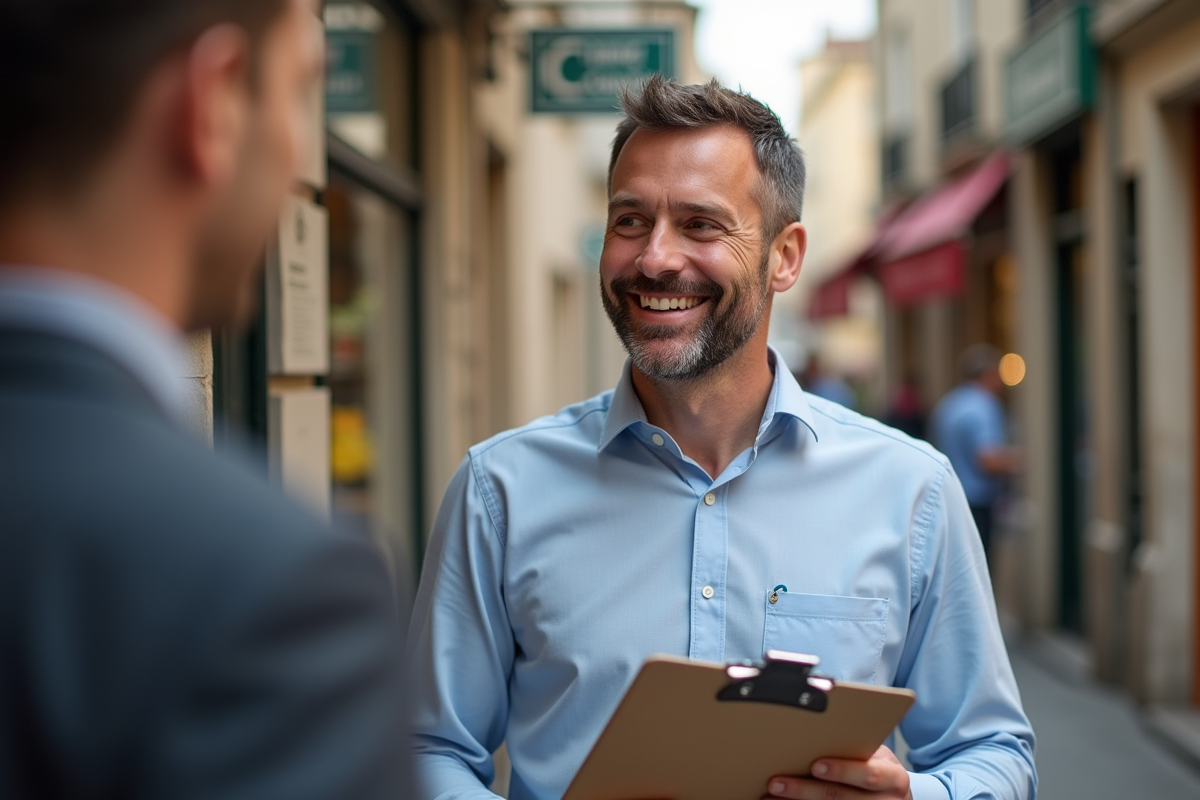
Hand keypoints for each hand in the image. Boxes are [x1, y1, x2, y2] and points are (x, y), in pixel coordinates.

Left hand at [766, 746, 911, 799]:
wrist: (893, 796)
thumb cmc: (876, 767)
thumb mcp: (876, 756)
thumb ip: (854, 748)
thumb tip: (810, 733)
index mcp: (893, 778)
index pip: (868, 775)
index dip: (842, 771)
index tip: (815, 765)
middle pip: (841, 798)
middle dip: (805, 790)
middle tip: (776, 781)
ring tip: (770, 795)